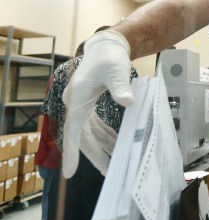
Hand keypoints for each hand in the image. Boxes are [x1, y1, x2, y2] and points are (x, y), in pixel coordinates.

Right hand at [61, 30, 132, 177]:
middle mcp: (75, 104)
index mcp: (76, 99)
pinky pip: (96, 125)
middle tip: (108, 173)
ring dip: (102, 146)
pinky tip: (116, 143)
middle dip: (95, 155)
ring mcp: (82, 104)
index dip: (72, 152)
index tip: (69, 173)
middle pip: (83, 136)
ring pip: (90, 132)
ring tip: (115, 163)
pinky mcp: (90, 104)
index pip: (72, 130)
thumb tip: (128, 102)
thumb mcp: (116, 71)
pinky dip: (105, 134)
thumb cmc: (109, 57)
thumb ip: (120, 86)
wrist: (107, 46)